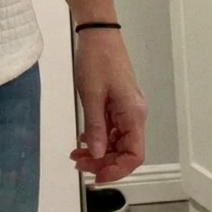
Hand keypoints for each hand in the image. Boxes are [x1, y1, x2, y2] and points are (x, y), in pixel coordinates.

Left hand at [69, 30, 147, 183]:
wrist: (98, 35)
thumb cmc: (96, 61)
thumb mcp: (92, 96)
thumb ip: (96, 127)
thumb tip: (98, 155)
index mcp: (133, 114)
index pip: (134, 154)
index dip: (118, 170)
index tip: (96, 176)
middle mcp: (134, 115)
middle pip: (125, 151)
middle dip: (103, 162)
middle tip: (77, 163)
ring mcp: (126, 110)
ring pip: (117, 142)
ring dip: (99, 151)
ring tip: (76, 154)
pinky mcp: (117, 104)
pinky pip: (111, 129)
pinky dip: (99, 138)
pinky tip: (83, 140)